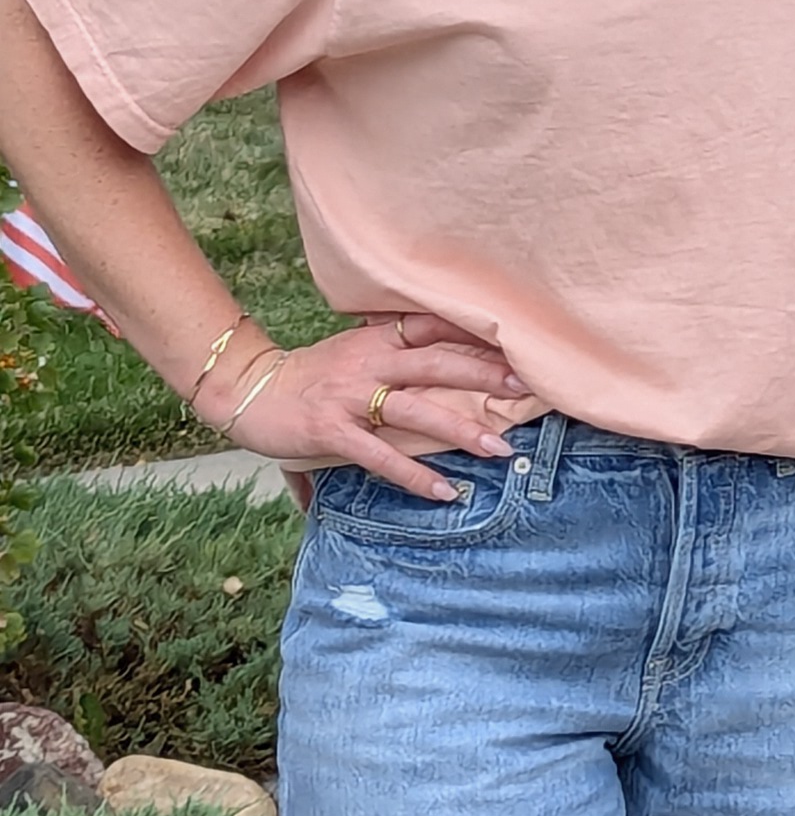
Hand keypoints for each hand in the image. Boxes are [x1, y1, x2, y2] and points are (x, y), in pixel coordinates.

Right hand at [218, 327, 532, 494]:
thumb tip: (447, 349)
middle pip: (437, 364)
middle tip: (527, 386)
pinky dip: (414, 475)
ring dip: (461, 430)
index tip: (520, 337)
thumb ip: (395, 349)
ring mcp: (350, 397)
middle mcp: (369, 363)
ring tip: (499, 448)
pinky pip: (381, 455)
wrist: (247, 390)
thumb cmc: (310, 374)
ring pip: (416, 411)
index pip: (434, 326)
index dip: (476, 330)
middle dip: (484, 374)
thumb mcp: (354, 349)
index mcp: (377, 339)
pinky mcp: (331, 431)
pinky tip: (444, 490)